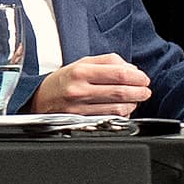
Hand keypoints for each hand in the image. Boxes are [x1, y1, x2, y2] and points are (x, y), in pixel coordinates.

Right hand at [29, 54, 152, 115]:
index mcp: (80, 71)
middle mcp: (79, 90)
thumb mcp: (82, 63)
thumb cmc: (63, 81)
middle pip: (120, 92)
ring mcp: (80, 108)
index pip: (117, 74)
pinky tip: (124, 108)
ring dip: (132, 104)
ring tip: (136, 99)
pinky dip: (121, 113)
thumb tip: (132, 70)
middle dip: (139, 91)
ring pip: (116, 108)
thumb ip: (108, 62)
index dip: (136, 77)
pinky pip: (109, 118)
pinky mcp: (81, 121)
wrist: (38, 99)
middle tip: (145, 90)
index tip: (144, 78)